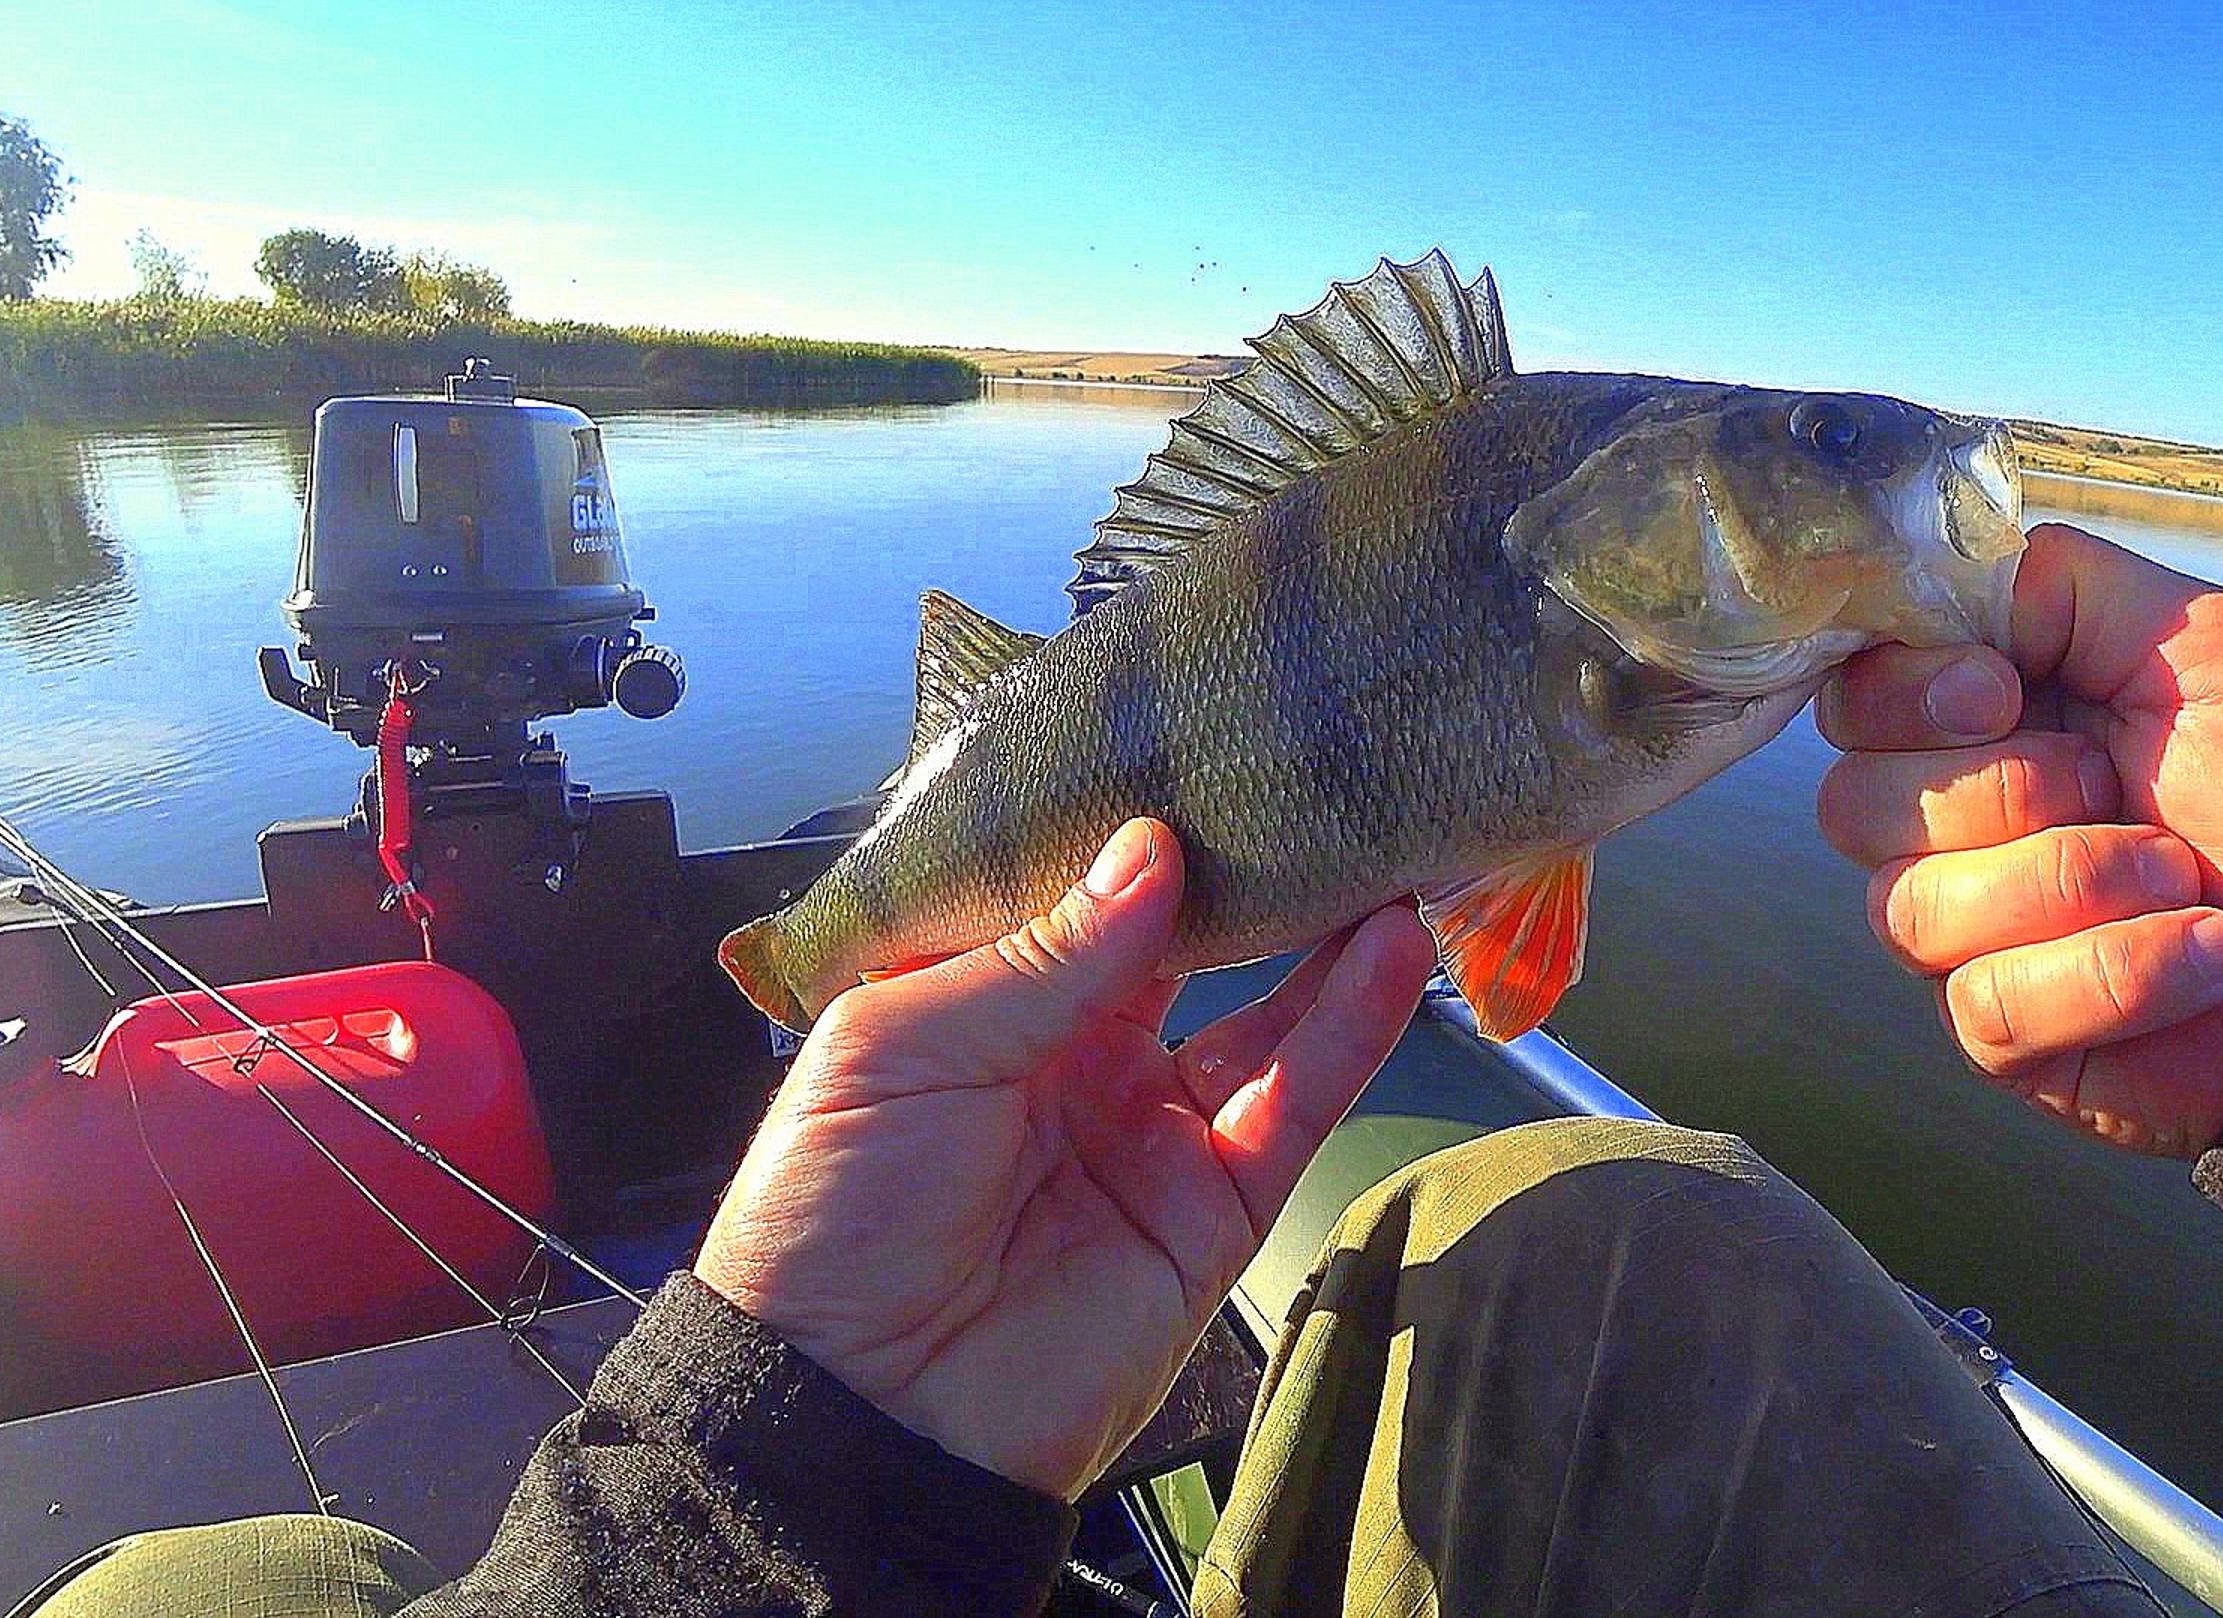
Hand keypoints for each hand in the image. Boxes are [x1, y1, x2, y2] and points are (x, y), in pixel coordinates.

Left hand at [695, 818, 1433, 1497]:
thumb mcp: (900, 1047)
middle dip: (1250, 870)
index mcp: (979, 1008)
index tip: (1205, 745)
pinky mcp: (1215, 1208)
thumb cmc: (831, 1217)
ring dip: (1328, 935)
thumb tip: (1154, 852)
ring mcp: (1153, 1131)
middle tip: (1319, 779)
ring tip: (1388, 847)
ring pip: (1264, 1014)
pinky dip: (1352, 1026)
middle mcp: (1076, 1056)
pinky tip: (1392, 948)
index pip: (1078, 895)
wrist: (856, 1413)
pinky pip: (1296, 1101)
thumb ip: (1039, 957)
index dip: (1138, 829)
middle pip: (1189, 945)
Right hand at [1815, 522, 2222, 1155]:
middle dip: (2006, 793)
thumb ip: (2058, 583)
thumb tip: (1935, 577)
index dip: (1904, 695)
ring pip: (1909, 911)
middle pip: (1852, 805)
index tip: (2002, 693)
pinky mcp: (2011, 1035)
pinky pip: (1987, 1005)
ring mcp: (1976, 935)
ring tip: (2185, 882)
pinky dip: (2114, 973)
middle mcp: (1960, 825)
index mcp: (1991, 718)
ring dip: (2076, 884)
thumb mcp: (2200, 636)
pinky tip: (2200, 959)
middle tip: (2120, 789)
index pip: (1852, 696)